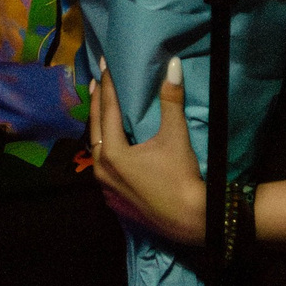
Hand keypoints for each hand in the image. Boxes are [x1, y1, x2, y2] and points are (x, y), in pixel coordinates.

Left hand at [88, 61, 207, 244]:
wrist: (190, 220)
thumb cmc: (181, 177)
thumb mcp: (175, 136)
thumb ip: (171, 100)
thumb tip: (173, 65)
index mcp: (112, 152)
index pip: (107, 110)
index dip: (107, 86)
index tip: (105, 65)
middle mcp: (101, 170)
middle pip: (95, 128)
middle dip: (96, 103)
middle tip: (96, 80)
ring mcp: (106, 188)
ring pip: (95, 149)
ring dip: (98, 127)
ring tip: (100, 109)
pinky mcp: (113, 200)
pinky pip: (102, 169)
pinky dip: (104, 151)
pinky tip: (109, 147)